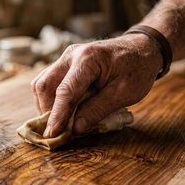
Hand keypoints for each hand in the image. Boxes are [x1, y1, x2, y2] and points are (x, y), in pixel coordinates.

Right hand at [31, 33, 162, 137]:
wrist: (142, 49)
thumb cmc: (137, 69)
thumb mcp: (124, 93)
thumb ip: (98, 109)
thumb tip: (75, 128)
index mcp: (88, 59)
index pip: (65, 91)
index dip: (57, 115)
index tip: (52, 135)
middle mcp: (71, 55)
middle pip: (44, 85)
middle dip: (46, 111)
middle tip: (56, 132)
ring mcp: (66, 58)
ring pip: (42, 83)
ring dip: (46, 106)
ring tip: (58, 123)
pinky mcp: (65, 63)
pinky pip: (49, 82)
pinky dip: (51, 99)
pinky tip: (62, 112)